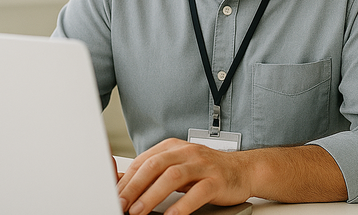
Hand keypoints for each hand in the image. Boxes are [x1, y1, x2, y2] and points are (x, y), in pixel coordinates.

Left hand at [116, 138, 251, 214]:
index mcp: (173, 147)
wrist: (243, 170)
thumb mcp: (178, 167)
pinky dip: (182, 205)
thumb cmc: (207, 171)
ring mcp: (203, 165)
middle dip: (134, 186)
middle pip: (155, 165)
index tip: (114, 197)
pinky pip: (198, 192)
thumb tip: (123, 184)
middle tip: (121, 204)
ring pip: (173, 176)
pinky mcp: (216, 180)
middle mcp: (187, 152)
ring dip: (152, 195)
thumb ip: (154, 174)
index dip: (127, 180)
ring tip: (139, 211)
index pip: (144, 161)